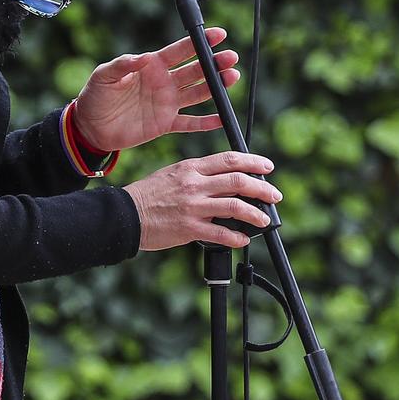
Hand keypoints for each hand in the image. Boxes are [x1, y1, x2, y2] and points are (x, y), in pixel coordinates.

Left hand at [73, 28, 240, 152]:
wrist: (89, 127)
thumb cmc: (95, 96)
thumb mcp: (103, 76)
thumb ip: (122, 65)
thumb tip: (143, 57)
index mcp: (152, 66)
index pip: (180, 51)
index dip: (199, 43)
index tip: (217, 34)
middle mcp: (164, 83)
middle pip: (196, 71)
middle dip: (214, 64)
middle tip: (230, 58)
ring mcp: (167, 103)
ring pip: (198, 93)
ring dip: (216, 86)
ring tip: (232, 77)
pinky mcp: (165, 124)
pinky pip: (190, 123)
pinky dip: (206, 122)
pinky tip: (222, 118)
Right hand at [123, 151, 281, 251]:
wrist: (124, 215)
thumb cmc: (147, 196)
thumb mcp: (172, 174)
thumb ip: (198, 175)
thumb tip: (225, 182)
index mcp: (191, 168)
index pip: (229, 160)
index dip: (253, 163)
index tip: (267, 167)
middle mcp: (194, 185)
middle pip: (239, 182)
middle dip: (263, 189)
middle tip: (274, 196)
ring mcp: (192, 207)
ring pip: (235, 207)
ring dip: (256, 215)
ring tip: (263, 220)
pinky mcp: (189, 228)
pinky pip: (221, 233)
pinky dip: (237, 237)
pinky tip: (242, 239)